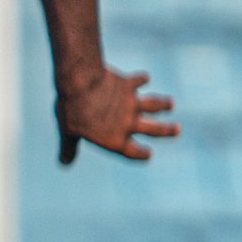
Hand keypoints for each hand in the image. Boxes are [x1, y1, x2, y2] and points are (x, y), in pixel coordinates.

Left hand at [57, 67, 179, 163]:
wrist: (80, 82)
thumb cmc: (71, 110)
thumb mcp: (67, 132)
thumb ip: (69, 148)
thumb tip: (64, 163)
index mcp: (115, 139)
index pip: (133, 152)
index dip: (141, 155)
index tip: (148, 154)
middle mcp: (128, 123)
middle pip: (154, 130)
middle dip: (167, 131)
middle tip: (178, 130)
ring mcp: (131, 103)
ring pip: (154, 105)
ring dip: (163, 104)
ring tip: (171, 104)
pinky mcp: (128, 84)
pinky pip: (138, 81)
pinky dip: (142, 79)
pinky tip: (145, 78)